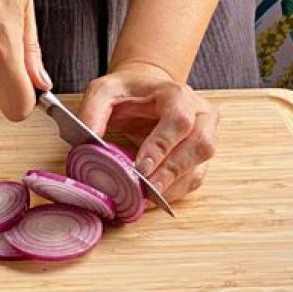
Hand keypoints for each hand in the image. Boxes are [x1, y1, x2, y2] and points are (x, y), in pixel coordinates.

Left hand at [78, 62, 218, 201]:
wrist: (145, 91)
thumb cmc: (126, 92)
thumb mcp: (103, 91)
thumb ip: (92, 112)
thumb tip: (87, 145)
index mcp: (177, 94)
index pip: (179, 120)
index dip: (162, 145)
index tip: (141, 167)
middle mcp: (199, 114)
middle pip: (199, 146)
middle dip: (170, 172)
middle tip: (145, 190)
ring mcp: (205, 136)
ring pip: (198, 167)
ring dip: (171, 187)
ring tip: (144, 199)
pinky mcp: (199, 157)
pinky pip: (192, 180)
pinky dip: (172, 192)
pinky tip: (151, 198)